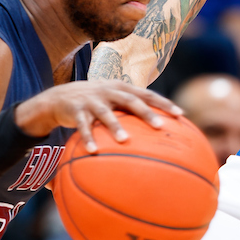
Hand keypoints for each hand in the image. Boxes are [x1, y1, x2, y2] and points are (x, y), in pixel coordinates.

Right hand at [15, 80, 182, 150]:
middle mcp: (109, 91)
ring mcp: (92, 100)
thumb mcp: (113, 100)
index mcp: (122, 88)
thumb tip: (159, 130)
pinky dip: (88, 138)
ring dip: (115, 127)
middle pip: (131, 101)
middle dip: (147, 113)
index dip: (164, 103)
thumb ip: (132, 110)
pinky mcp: (76, 110)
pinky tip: (93, 151)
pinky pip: (83, 126)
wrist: (59, 97)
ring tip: (124, 141)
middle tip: (160, 127)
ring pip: (106, 113)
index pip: (147, 94)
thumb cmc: (95, 102)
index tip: (181, 114)